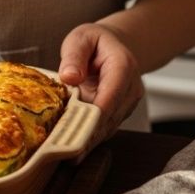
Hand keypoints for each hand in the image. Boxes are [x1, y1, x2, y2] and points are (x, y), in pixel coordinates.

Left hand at [57, 22, 144, 141]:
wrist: (114, 46)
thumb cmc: (95, 42)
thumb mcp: (81, 38)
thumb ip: (74, 56)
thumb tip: (69, 77)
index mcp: (123, 66)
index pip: (110, 95)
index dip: (93, 115)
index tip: (74, 129)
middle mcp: (131, 88)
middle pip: (109, 117)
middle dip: (87, 134)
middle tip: (64, 151)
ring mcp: (127, 104)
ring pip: (108, 128)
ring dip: (87, 141)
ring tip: (64, 155)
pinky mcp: (119, 114)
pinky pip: (104, 129)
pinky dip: (89, 139)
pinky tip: (71, 149)